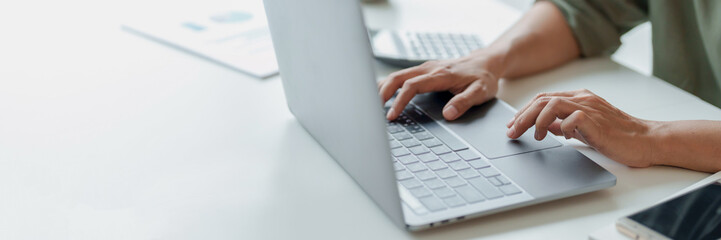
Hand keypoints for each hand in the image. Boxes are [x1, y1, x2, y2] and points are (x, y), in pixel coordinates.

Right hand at [378, 53, 500, 120]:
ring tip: (373, 105)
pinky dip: (389, 84)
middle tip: (373, 111)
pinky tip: (383, 95)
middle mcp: (429, 69)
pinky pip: (402, 75)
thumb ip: (464, 103)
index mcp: (441, 75)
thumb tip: (448, 114)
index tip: (393, 115)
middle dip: (383, 93)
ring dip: (383, 88)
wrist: (486, 62)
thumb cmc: (483, 78)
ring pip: (397, 75)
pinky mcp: (423, 70)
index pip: (412, 86)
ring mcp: (425, 68)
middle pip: (398, 77)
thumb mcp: (481, 92)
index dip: (400, 101)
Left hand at [506, 89, 656, 167]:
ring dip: (536, 121)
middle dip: (522, 117)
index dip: (523, 112)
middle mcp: (582, 99)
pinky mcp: (598, 121)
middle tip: (512, 132)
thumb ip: (564, 124)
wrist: (645, 140)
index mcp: (578, 98)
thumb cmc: (617, 135)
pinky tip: (562, 138)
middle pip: (542, 100)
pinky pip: (573, 118)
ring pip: (553, 104)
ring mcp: (590, 108)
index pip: (543, 99)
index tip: (511, 126)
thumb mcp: (583, 128)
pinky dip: (562, 127)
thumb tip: (544, 126)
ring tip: (533, 136)